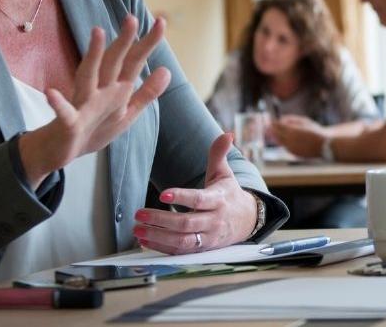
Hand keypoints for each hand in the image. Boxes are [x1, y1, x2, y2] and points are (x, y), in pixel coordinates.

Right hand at [19, 15, 170, 185]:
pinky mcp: (69, 122)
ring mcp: (83, 103)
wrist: (61, 150)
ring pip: (88, 75)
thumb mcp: (126, 113)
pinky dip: (58, 103)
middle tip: (132, 17)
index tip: (161, 21)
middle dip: (124, 40)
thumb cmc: (94, 128)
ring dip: (92, 55)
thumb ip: (146, 93)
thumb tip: (167, 70)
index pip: (134, 61)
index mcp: (116, 89)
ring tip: (97, 32)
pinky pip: (63, 112)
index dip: (148, 43)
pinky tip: (51, 93)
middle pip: (113, 61)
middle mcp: (100, 90)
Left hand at [132, 133, 259, 252]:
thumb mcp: (225, 174)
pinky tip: (145, 241)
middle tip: (139, 213)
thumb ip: (219, 154)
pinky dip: (162, 248)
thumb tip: (227, 134)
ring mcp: (208, 238)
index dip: (182, 197)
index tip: (163, 194)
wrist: (247, 221)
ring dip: (158, 237)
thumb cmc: (229, 195)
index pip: (199, 199)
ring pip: (182, 241)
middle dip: (161, 220)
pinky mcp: (201, 249)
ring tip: (137, 229)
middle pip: (186, 223)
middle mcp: (214, 221)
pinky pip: (180, 252)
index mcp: (219, 200)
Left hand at [271, 115, 326, 157]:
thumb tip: (282, 118)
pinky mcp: (294, 153)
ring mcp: (291, 148)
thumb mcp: (305, 121)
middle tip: (270, 126)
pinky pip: (286, 147)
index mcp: (292, 131)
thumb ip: (292, 119)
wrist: (325, 145)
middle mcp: (290, 140)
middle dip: (273, 130)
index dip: (274, 123)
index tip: (272, 120)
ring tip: (277, 133)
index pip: (278, 126)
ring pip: (280, 142)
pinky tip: (286, 140)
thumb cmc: (316, 131)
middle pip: (277, 134)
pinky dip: (284, 143)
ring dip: (277, 137)